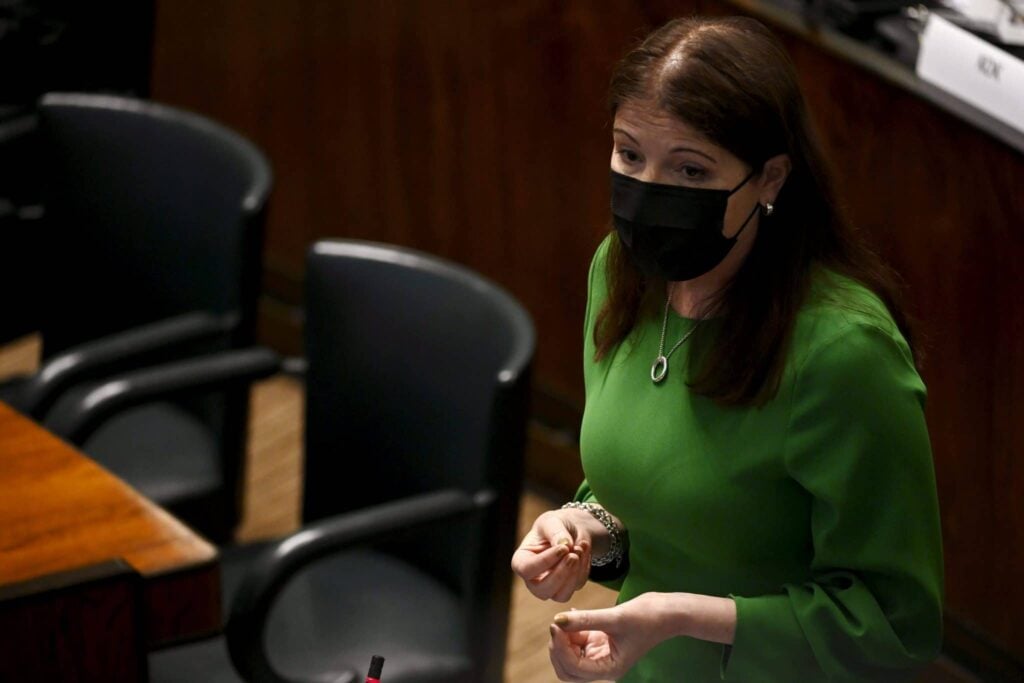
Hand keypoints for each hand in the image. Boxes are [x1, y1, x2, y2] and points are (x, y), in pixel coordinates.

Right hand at [510, 509, 599, 601]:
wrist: (569, 530)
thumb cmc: (553, 526)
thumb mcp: (552, 521)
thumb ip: (555, 531)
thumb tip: (565, 545)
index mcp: (521, 561)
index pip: (527, 569)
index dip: (545, 561)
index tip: (563, 548)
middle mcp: (533, 579)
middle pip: (542, 590)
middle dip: (561, 573)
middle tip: (574, 554)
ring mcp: (550, 586)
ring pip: (561, 596)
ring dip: (574, 574)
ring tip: (580, 549)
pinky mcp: (567, 588)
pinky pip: (576, 585)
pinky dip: (583, 568)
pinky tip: (584, 551)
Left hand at [547, 594, 673, 681]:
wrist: (668, 611)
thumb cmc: (649, 617)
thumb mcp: (616, 617)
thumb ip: (586, 620)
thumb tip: (558, 620)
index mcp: (610, 669)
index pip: (574, 668)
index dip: (561, 648)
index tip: (556, 625)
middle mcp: (604, 665)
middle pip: (568, 669)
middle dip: (559, 648)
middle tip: (557, 624)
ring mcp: (601, 653)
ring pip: (570, 655)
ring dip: (564, 638)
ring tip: (566, 618)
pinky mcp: (601, 640)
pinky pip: (578, 641)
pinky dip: (571, 630)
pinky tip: (573, 613)